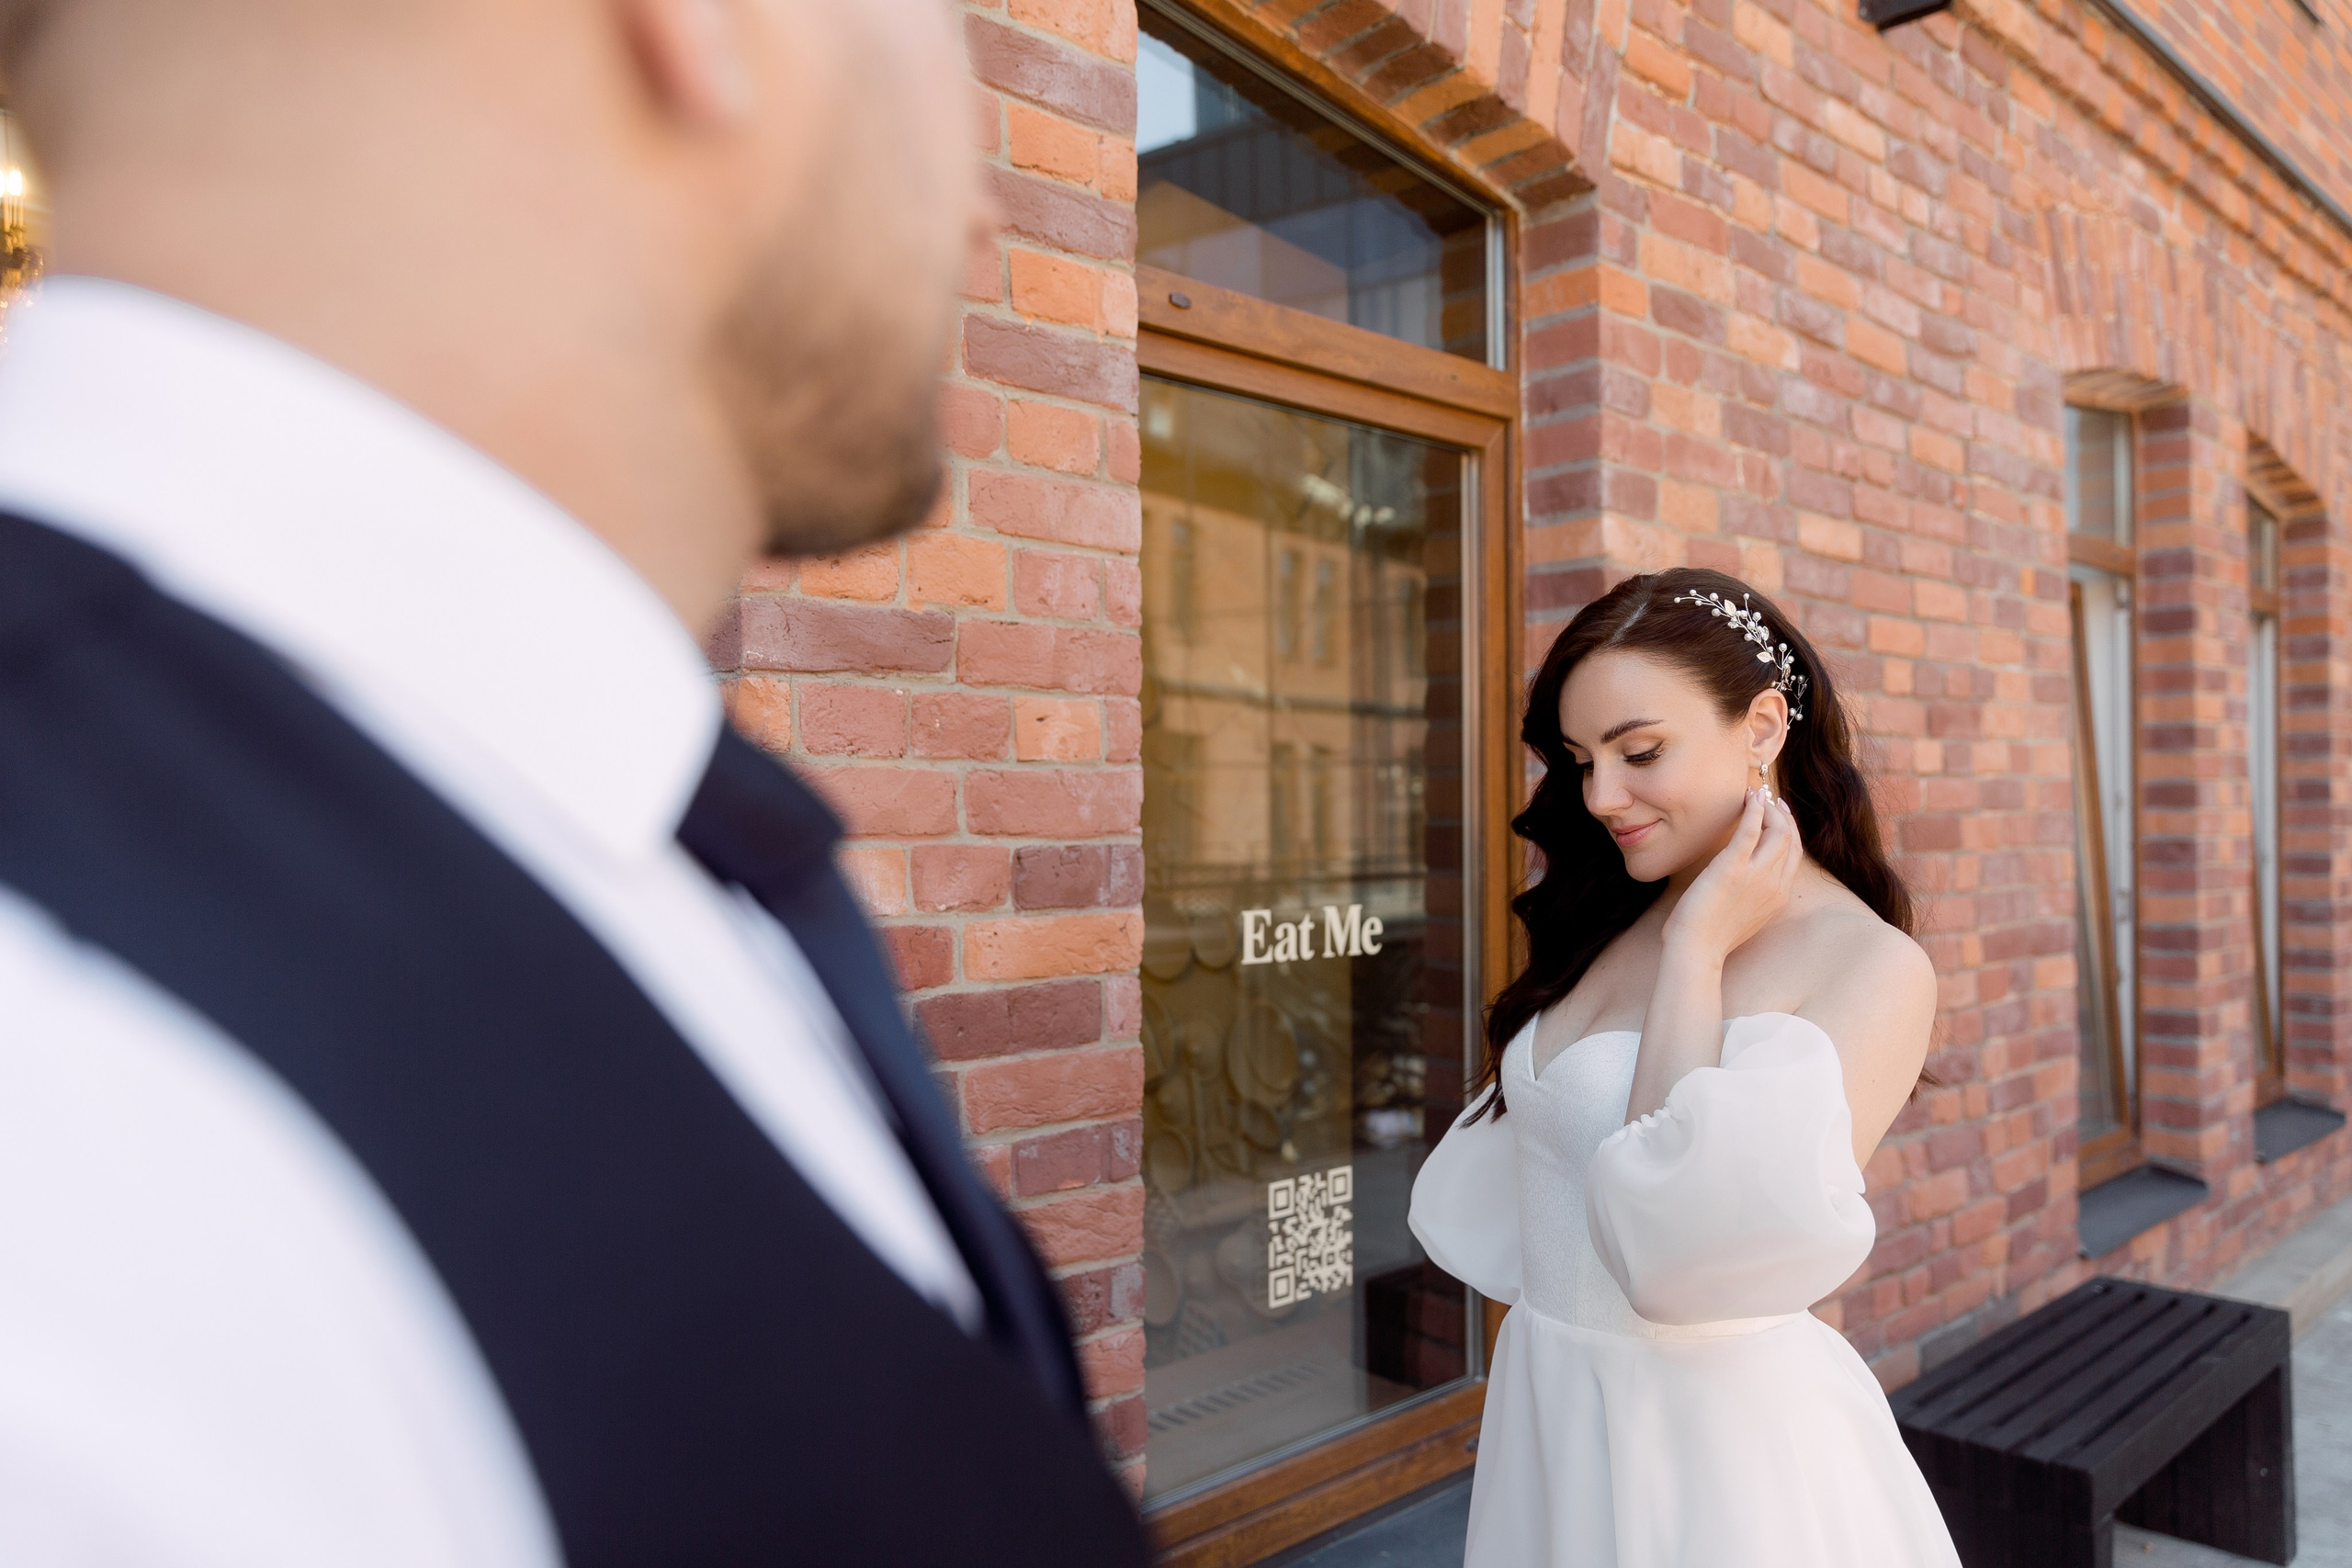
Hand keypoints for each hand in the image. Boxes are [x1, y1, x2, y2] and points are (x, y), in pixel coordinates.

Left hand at [1661, 790, 1799, 964]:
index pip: (1795, 854)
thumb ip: (1754, 895)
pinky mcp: (1733, 868)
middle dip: (1783, 815)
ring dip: (1768, 809)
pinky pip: (1751, 832)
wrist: (1696, 950)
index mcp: (1779, 896)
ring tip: (1754, 796)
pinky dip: (1754, 811)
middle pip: (1790, 839)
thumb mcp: (1745, 915)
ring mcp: (1756, 876)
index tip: (1780, 815)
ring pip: (1778, 832)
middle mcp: (1775, 884)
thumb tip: (1746, 878)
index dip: (1790, 830)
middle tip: (1769, 800)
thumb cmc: (1711, 936)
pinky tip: (1750, 798)